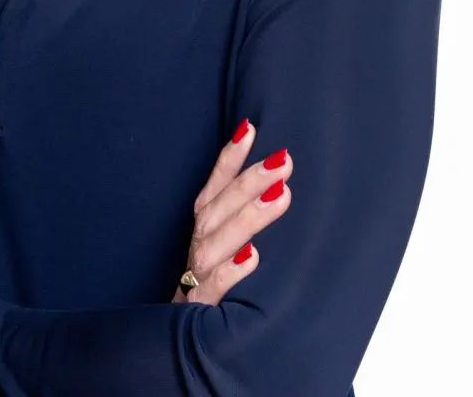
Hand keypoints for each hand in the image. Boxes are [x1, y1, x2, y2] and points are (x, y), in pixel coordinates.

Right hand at [171, 119, 293, 304]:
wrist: (190, 344)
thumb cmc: (217, 286)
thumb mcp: (229, 247)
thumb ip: (244, 216)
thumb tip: (279, 181)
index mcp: (205, 228)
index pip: (216, 187)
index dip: (229, 158)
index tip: (250, 128)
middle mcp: (199, 246)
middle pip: (219, 208)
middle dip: (249, 182)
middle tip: (283, 160)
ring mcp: (198, 277)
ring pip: (217, 243)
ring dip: (248, 217)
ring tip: (279, 195)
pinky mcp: (201, 311)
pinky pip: (213, 289)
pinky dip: (230, 272)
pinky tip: (252, 257)